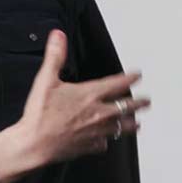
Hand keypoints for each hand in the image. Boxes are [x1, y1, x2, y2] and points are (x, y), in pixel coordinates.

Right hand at [13, 30, 149, 166]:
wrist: (34, 144)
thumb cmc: (40, 114)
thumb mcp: (46, 80)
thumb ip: (55, 56)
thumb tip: (58, 36)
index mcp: (91, 94)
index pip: (119, 83)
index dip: (131, 77)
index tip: (138, 75)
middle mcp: (99, 113)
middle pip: (128, 107)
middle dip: (140, 103)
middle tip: (147, 101)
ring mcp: (97, 131)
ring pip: (122, 127)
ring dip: (131, 124)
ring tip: (137, 123)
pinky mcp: (91, 146)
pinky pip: (104, 143)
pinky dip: (106, 140)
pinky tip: (106, 141)